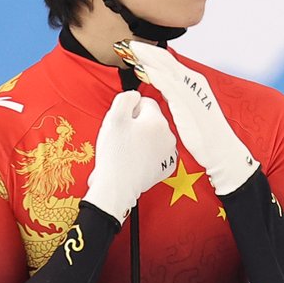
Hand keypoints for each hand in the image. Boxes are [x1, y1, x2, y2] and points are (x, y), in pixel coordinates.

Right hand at [82, 91, 177, 223]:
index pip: (145, 103)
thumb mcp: (114, 117)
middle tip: (122, 137)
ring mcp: (169, 153)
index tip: (122, 122)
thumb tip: (134, 97)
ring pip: (154, 136)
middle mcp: (168, 136)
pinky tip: (136, 160)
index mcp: (157, 121)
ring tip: (128, 150)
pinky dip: (148, 154)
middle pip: (151, 120)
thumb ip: (126, 98)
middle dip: (137, 125)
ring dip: (142, 139)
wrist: (117, 186)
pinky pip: (157, 153)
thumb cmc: (115, 154)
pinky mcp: (166, 167)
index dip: (130, 110)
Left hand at [123, 41, 257, 194]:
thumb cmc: (204, 132)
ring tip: (129, 49)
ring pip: (165, 67)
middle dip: (144, 50)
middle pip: (164, 59)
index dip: (149, 53)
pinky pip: (168, 84)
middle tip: (125, 43)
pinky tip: (142, 69)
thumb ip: (175, 94)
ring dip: (146, 57)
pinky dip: (155, 74)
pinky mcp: (187, 102)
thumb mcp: (187, 107)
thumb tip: (162, 86)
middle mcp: (192, 81)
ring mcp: (190, 90)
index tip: (132, 48)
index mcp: (192, 81)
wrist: (220, 149)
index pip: (167, 61)